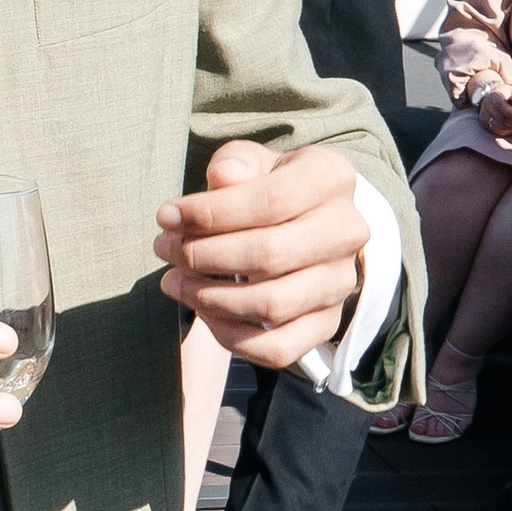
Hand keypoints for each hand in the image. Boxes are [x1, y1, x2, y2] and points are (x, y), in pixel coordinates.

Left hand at [156, 140, 367, 370]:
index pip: (270, 200)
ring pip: (271, 304)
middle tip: (163, 249)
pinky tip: (203, 313)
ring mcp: (341, 282)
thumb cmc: (267, 186)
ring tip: (174, 280)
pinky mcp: (327, 323)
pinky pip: (278, 348)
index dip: (210, 212)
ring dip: (209, 297)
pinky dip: (232, 337)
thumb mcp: (251, 162)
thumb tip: (223, 177)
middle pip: (268, 254)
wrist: (305, 222)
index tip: (166, 216)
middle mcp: (347, 231)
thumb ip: (236, 163)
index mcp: (331, 178)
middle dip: (202, 255)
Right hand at [472, 79, 511, 142]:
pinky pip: (496, 131)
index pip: (501, 106)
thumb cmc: (509, 94)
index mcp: (494, 96)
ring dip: (510, 128)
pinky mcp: (485, 123)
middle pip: (500, 118)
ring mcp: (484, 115)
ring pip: (497, 126)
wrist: (495, 96)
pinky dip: (506, 131)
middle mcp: (486, 105)